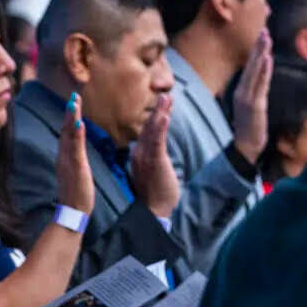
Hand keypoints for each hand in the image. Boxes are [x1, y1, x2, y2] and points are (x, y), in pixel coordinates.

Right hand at [55, 92, 94, 213]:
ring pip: (69, 136)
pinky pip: (76, 149)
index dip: (71, 117)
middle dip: (70, 112)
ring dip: (72, 118)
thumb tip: (77, 150)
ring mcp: (69, 161)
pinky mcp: (75, 168)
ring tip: (74, 103)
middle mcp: (65, 156)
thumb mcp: (77, 171)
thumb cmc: (77, 192)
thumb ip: (76, 158)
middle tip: (74, 95)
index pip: (68, 132)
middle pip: (66, 130)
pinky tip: (79, 124)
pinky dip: (76, 136)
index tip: (75, 102)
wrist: (73, 210)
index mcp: (67, 156)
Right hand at [131, 94, 180, 219]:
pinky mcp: (154, 161)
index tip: (163, 103)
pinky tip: (164, 116)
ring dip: (160, 113)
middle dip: (159, 110)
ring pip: (153, 131)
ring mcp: (146, 156)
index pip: (149, 132)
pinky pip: (157, 142)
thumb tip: (155, 152)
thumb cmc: (154, 194)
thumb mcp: (153, 172)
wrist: (151, 211)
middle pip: (150, 127)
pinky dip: (160, 127)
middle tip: (166, 94)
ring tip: (166, 98)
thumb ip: (153, 159)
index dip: (156, 117)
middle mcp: (141, 152)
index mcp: (140, 154)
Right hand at [231, 29, 273, 163]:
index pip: (250, 68)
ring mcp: (247, 97)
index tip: (262, 36)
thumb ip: (254, 94)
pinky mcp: (255, 105)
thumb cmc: (249, 128)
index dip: (256, 52)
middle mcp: (242, 91)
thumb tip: (259, 82)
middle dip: (258, 47)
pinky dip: (263, 71)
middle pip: (251, 65)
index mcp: (241, 91)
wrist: (245, 147)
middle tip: (264, 30)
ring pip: (255, 71)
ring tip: (266, 39)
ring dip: (261, 54)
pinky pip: (260, 84)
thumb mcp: (251, 107)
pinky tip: (267, 59)